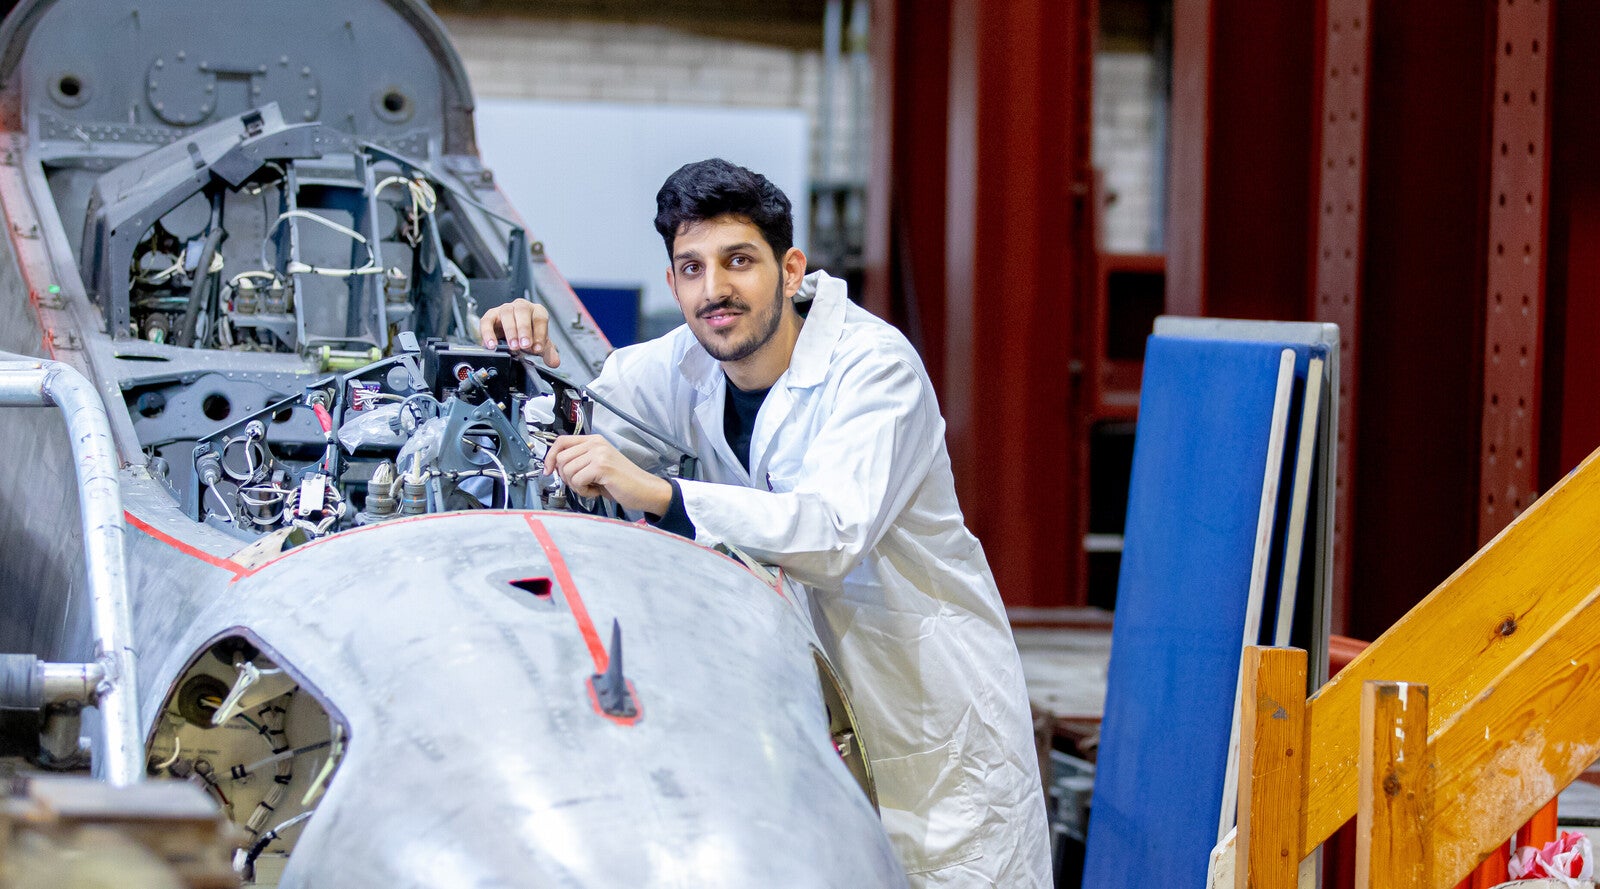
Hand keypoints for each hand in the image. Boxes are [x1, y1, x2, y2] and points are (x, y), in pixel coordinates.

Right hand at [478, 298, 560, 365]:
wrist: (513, 336)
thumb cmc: (528, 336)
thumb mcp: (539, 344)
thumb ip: (548, 353)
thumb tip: (554, 362)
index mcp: (536, 311)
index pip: (540, 317)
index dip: (540, 333)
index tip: (538, 348)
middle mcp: (521, 306)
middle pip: (522, 311)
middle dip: (524, 329)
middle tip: (524, 345)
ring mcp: (505, 309)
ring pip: (506, 313)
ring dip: (510, 330)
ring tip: (512, 346)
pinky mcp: (491, 316)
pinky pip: (487, 321)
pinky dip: (488, 332)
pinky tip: (492, 345)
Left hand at [545, 435, 672, 514]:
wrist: (645, 490)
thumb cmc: (622, 482)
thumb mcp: (597, 466)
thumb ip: (579, 461)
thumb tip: (554, 467)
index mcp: (594, 440)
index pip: (561, 441)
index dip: (550, 457)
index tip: (548, 471)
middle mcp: (596, 443)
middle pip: (561, 458)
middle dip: (565, 476)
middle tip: (581, 484)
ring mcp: (599, 453)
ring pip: (567, 470)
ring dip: (576, 485)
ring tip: (592, 487)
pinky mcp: (602, 466)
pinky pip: (577, 480)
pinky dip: (583, 491)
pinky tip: (596, 491)